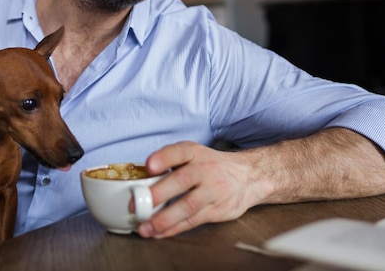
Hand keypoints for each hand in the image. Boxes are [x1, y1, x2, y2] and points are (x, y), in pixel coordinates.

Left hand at [137, 141, 262, 237]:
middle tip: (137, 204)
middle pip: (182, 181)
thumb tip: (140, 178)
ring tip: (145, 227)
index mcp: (195, 153)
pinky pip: (193, 221)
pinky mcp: (218, 210)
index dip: (164, 158)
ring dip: (164, 219)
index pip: (179, 151)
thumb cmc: (210, 166)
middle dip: (158, 193)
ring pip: (188, 206)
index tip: (149, 165)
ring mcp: (214, 190)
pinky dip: (174, 228)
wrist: (248, 176)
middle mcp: (205, 169)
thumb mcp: (193, 155)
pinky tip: (160, 232)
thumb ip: (169, 162)